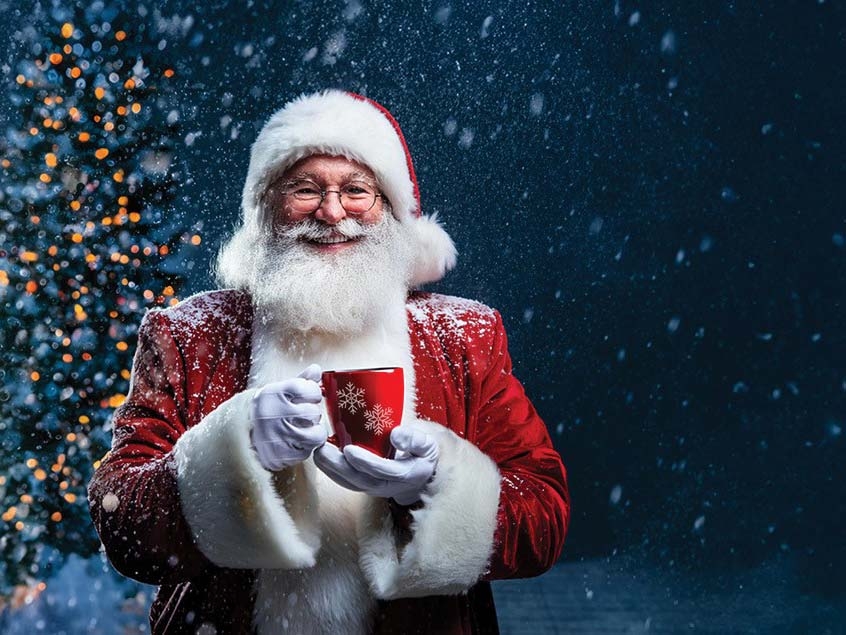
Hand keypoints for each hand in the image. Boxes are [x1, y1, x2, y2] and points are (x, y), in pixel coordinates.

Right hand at [250, 364, 326, 470]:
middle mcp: (274, 414)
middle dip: (312, 414)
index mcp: (274, 394)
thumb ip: (300, 380)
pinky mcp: (280, 456)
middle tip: (303, 416)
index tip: (308, 397)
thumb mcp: (278, 391)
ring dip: (314, 432)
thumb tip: (316, 369)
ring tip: (305, 429)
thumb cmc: (265, 410)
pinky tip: (296, 441)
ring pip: (316, 435)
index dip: (313, 393)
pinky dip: (306, 448)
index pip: (309, 389)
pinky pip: (308, 452)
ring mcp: (277, 436)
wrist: (239, 436)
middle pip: (313, 413)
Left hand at [313, 424, 438, 505]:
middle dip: (336, 466)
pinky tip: (320, 455)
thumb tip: (396, 435)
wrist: (423, 474)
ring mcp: (374, 488)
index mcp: (406, 475)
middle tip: (320, 449)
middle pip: (358, 480)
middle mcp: (387, 487)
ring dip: (329, 468)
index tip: (349, 449)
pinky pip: (345, 480)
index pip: (382, 471)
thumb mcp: (429, 444)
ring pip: (348, 483)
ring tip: (315, 450)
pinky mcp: (364, 484)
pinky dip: (331, 469)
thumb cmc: (424, 454)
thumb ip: (415, 439)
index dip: (365, 462)